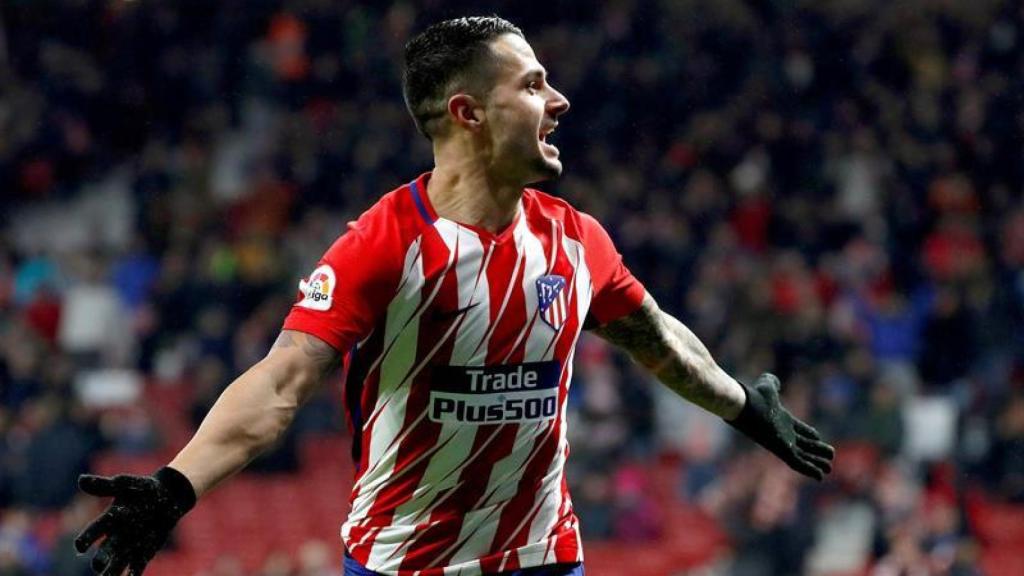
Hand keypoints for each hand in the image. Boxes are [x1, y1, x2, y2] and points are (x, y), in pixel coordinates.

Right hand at [75, 467, 195, 574]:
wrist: (169, 496)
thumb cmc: (144, 489)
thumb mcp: (127, 484)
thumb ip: (105, 485)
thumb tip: (80, 480)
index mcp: (109, 520)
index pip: (93, 531)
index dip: (85, 539)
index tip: (80, 547)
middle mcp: (115, 537)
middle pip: (104, 552)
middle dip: (101, 559)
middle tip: (99, 565)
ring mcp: (128, 547)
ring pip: (116, 564)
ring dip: (112, 573)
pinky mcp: (143, 553)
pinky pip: (136, 568)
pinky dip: (133, 575)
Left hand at [727, 373, 834, 480]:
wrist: (744, 407)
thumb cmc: (753, 397)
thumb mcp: (766, 387)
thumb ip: (771, 383)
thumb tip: (772, 378)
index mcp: (782, 421)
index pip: (799, 430)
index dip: (809, 434)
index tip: (818, 438)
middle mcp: (783, 434)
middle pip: (803, 445)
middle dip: (817, 451)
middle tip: (830, 457)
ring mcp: (782, 443)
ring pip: (803, 456)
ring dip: (816, 463)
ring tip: (829, 468)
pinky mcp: (781, 451)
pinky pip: (797, 463)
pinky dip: (809, 469)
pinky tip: (820, 476)